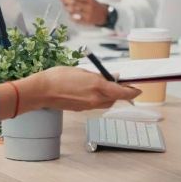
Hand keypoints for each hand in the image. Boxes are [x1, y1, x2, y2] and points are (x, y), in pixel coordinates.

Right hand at [1, 66, 140, 114]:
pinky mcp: (81, 110)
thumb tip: (112, 78)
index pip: (122, 92)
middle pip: (114, 99)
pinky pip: (94, 104)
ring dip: (107, 96)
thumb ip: (99, 76)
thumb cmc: (59, 77)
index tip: (138, 89)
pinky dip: (96, 98)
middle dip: (118, 92)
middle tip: (118, 83)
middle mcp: (95, 99)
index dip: (132, 91)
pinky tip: (88, 90)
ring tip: (100, 84)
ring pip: (105, 103)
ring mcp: (88, 106)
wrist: (42, 91)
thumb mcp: (82, 71)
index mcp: (98, 87)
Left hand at [60, 0, 107, 25]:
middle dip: (66, 1)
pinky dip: (71, 16)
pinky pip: (76, 19)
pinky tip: (69, 14)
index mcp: (89, 0)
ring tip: (65, 7)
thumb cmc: (95, 6)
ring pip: (75, 11)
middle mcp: (88, 7)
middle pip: (75, 4)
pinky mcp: (86, 21)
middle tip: (62, 0)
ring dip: (68, 9)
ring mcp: (87, 14)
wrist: (104, 15)